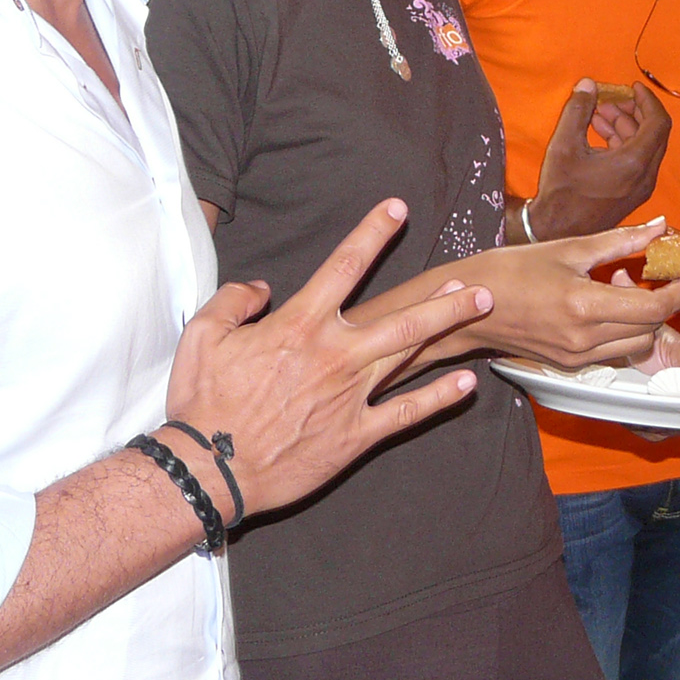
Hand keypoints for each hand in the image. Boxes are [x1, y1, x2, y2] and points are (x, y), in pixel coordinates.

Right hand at [163, 198, 492, 517]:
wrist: (206, 469)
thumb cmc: (202, 403)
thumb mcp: (201, 336)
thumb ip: (234, 300)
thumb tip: (261, 287)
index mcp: (299, 325)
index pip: (344, 265)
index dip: (373, 232)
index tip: (398, 209)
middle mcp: (335, 354)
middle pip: (402, 316)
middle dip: (443, 300)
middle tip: (476, 287)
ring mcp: (350, 394)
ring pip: (410, 353)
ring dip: (446, 329)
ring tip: (478, 311)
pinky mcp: (356, 434)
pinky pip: (406, 412)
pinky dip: (439, 398)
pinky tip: (466, 384)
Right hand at [468, 219, 679, 369]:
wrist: (466, 305)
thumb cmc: (512, 269)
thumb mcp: (570, 248)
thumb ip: (621, 241)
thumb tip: (662, 226)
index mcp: (585, 305)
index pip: (655, 306)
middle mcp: (584, 339)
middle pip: (652, 327)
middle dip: (669, 300)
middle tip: (666, 272)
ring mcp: (577, 357)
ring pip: (637, 343)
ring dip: (647, 317)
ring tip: (625, 284)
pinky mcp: (569, 365)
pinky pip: (614, 351)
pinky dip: (624, 329)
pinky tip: (608, 302)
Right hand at [526, 80, 670, 237]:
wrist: (556, 230)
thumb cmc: (561, 190)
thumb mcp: (564, 144)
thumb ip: (578, 110)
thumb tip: (588, 84)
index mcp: (634, 162)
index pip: (658, 122)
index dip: (648, 100)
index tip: (633, 87)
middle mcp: (645, 176)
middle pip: (654, 133)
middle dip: (635, 111)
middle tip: (612, 99)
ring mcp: (641, 187)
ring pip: (645, 147)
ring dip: (627, 126)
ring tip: (600, 112)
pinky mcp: (632, 193)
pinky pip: (637, 160)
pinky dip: (624, 142)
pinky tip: (599, 131)